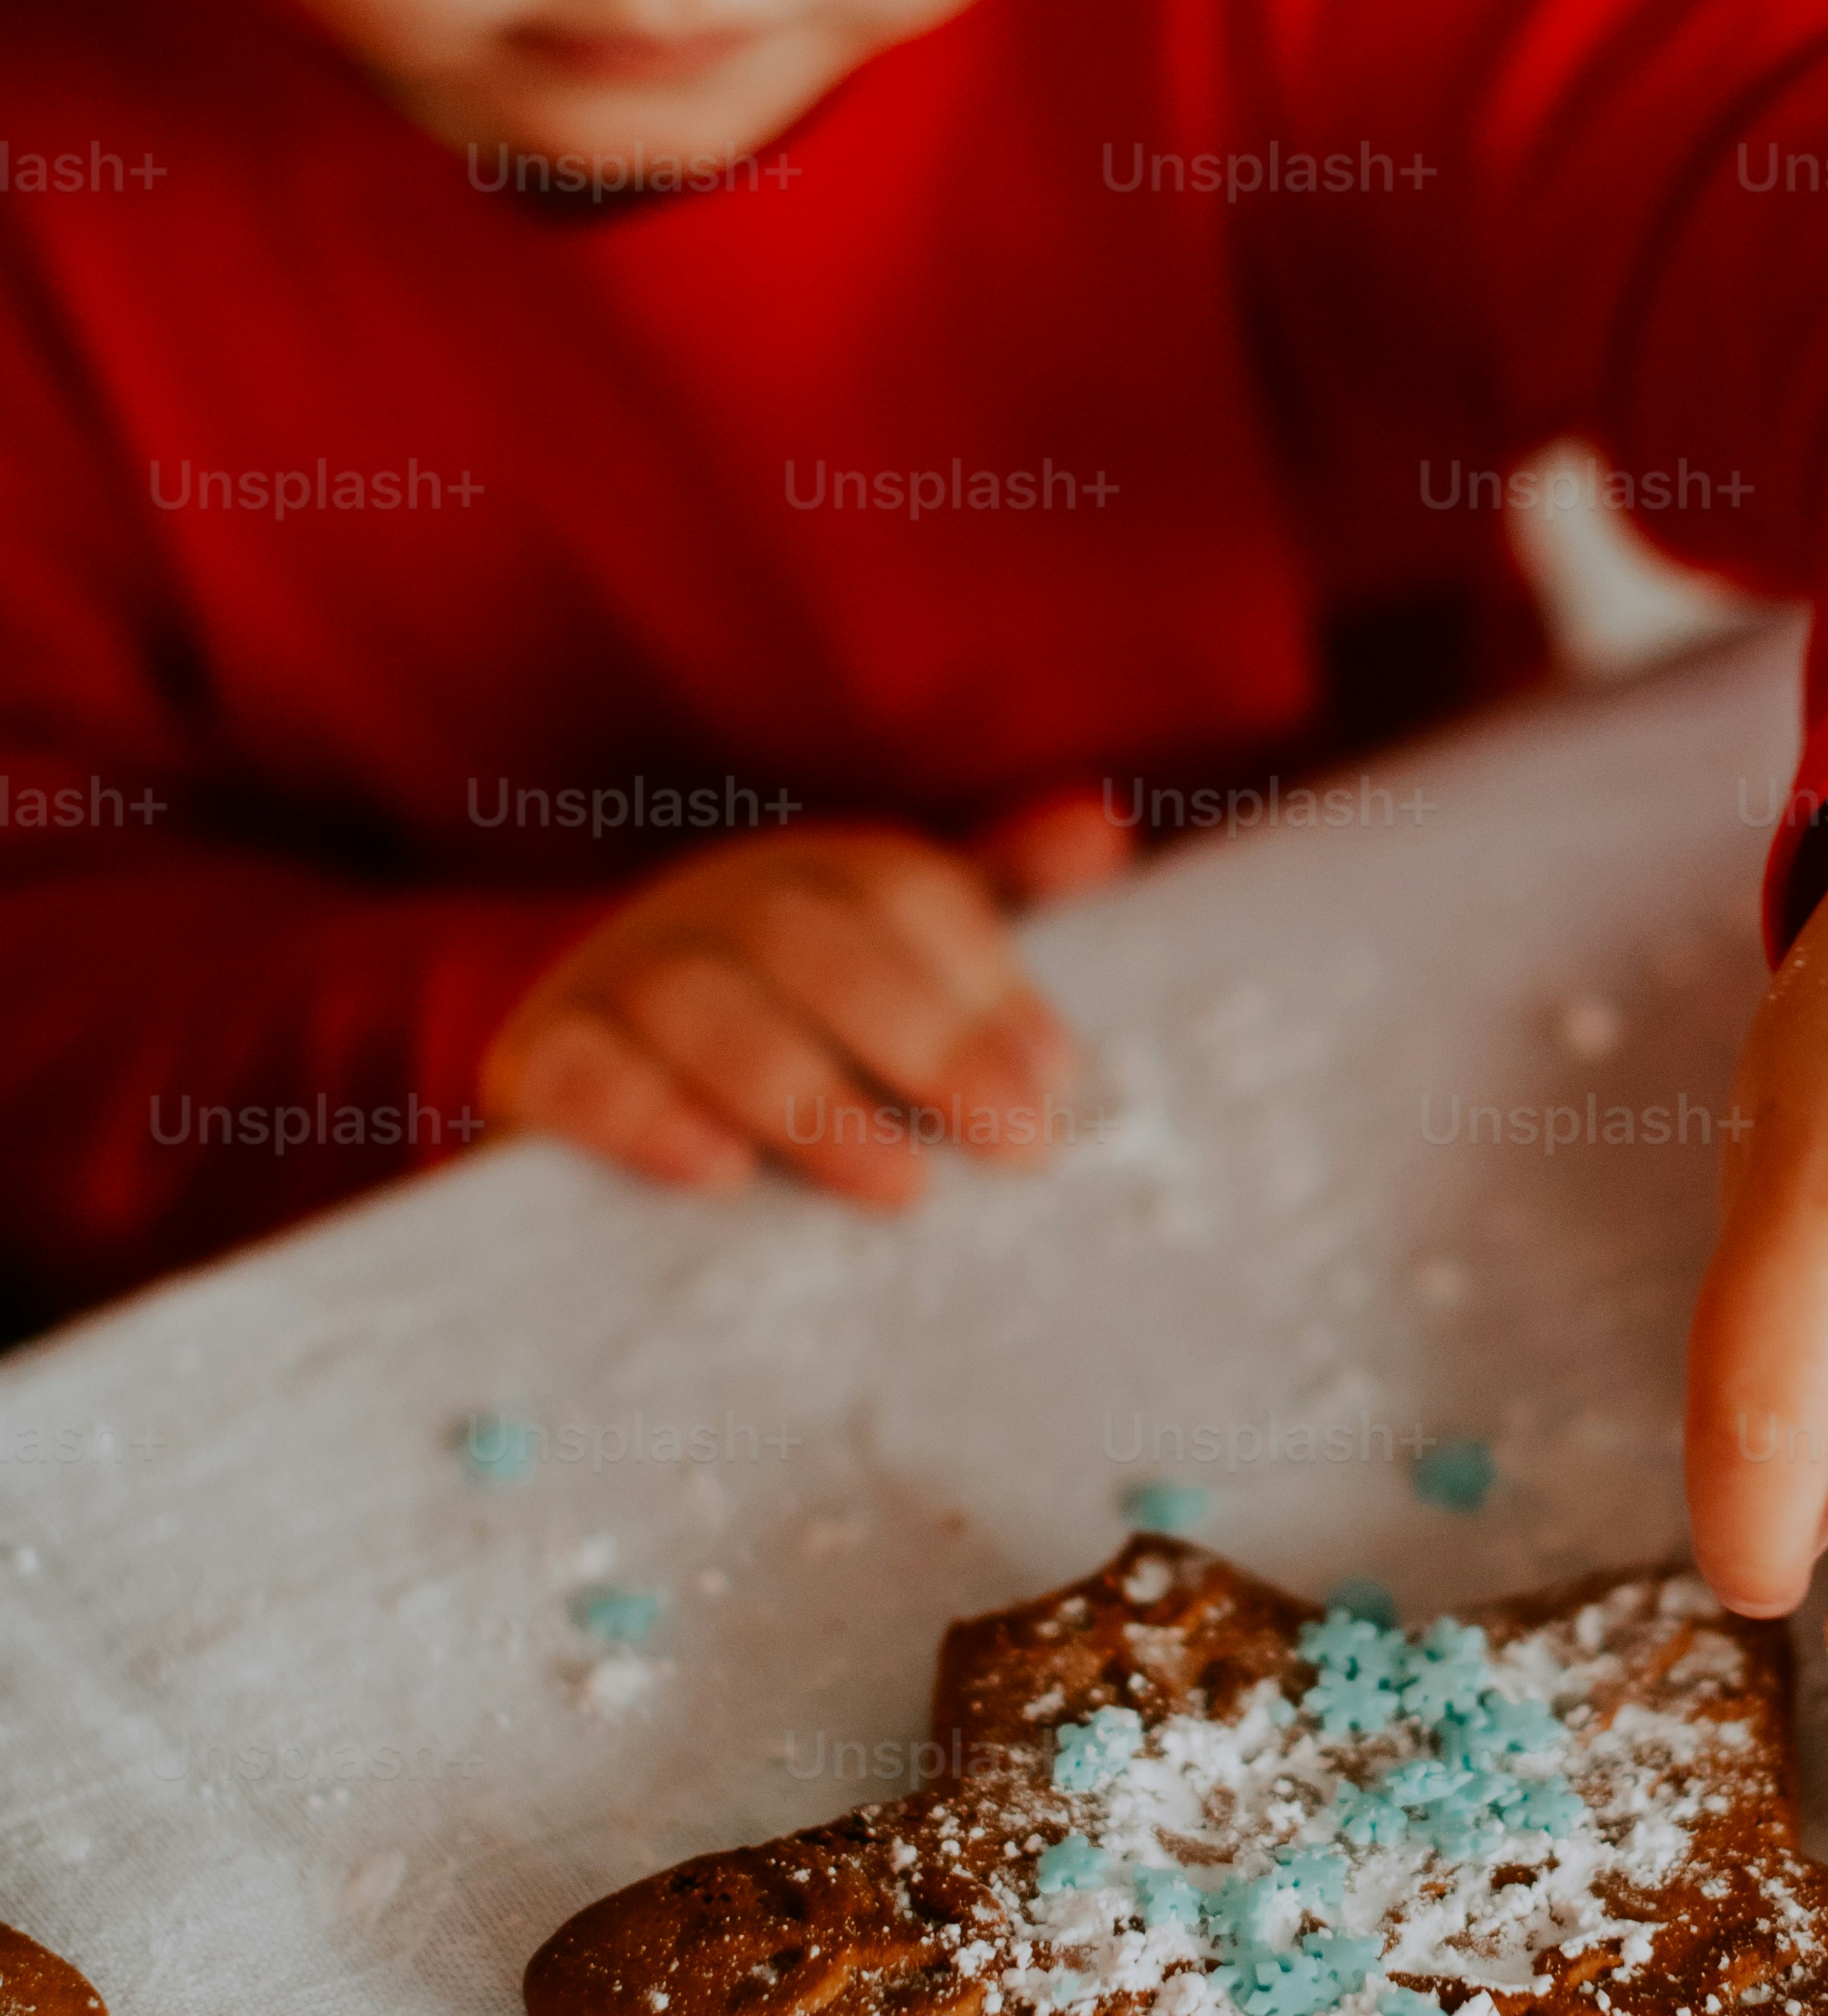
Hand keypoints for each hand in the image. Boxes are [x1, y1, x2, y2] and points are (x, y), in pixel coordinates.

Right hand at [478, 803, 1127, 1206]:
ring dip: (802, 1094)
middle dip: (921, 1037)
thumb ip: (999, 900)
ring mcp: (614, 975)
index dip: (983, 976)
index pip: (901, 891)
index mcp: (810, 879)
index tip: (1055, 1078)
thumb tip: (1101, 826)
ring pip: (696, 1005)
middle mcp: (709, 906)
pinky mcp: (537, 1058)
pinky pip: (576, 1072)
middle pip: (808, 941)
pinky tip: (720, 1175)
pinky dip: (645, 1116)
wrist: (608, 1093)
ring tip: (899, 1189)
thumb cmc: (802, 1038)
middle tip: (1013, 1141)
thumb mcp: (902, 965)